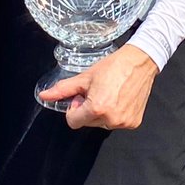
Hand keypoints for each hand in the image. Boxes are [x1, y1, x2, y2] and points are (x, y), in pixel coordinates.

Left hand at [38, 45, 159, 130]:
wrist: (140, 62)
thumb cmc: (113, 66)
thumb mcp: (84, 77)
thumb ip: (62, 90)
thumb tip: (44, 96)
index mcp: (97, 109)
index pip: (73, 122)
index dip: (74, 109)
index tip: (81, 97)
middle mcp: (111, 119)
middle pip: (87, 122)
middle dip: (88, 110)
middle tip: (97, 92)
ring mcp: (124, 122)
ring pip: (102, 123)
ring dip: (101, 112)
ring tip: (109, 94)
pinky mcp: (134, 122)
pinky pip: (117, 122)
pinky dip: (115, 113)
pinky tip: (119, 98)